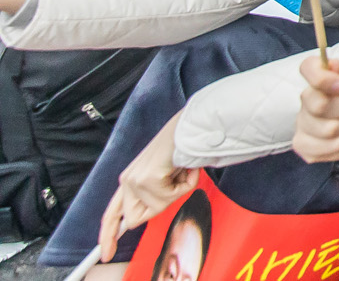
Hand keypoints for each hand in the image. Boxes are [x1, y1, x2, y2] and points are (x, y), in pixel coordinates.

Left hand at [99, 114, 197, 261]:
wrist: (190, 127)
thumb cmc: (181, 148)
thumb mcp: (163, 177)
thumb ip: (152, 197)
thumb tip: (145, 217)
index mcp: (129, 180)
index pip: (112, 214)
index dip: (108, 236)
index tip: (107, 253)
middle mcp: (127, 180)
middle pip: (135, 219)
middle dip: (158, 208)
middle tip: (174, 185)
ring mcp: (135, 180)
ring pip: (156, 209)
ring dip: (176, 193)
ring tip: (181, 172)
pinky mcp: (147, 180)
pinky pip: (170, 198)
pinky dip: (184, 185)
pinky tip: (184, 169)